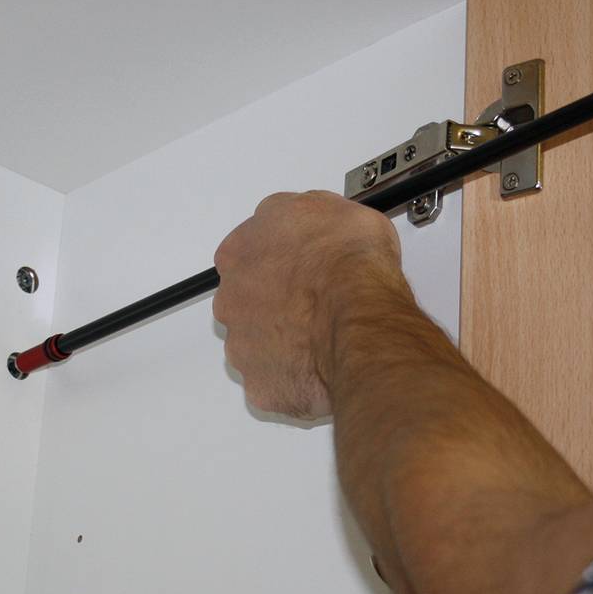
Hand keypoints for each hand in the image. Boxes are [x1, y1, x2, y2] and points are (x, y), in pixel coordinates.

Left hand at [212, 191, 404, 418]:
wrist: (360, 318)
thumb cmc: (348, 264)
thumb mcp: (335, 209)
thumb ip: (307, 217)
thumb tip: (314, 221)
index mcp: (239, 252)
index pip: (248, 254)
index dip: (280, 261)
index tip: (302, 267)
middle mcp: (232, 300)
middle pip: (246, 302)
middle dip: (276, 304)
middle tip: (313, 305)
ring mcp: (243, 345)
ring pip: (258, 345)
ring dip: (283, 342)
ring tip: (321, 338)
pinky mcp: (261, 384)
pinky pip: (274, 383)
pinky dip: (294, 378)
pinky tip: (321, 367)